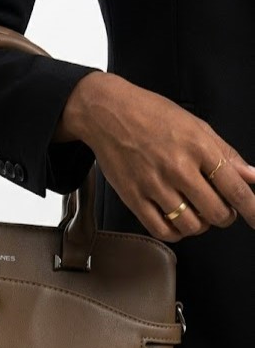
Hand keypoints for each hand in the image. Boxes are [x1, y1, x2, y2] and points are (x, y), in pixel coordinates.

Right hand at [54, 71, 254, 241]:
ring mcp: (154, 185)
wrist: (108, 114)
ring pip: (190, 225)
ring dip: (200, 225)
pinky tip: (177, 222)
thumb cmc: (151, 115)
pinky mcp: (134, 198)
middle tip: (221, 210)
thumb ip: (226, 153)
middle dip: (225, 216)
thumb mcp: (196, 126)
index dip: (251, 208)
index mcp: (198, 147)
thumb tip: (252, 175)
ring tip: (197, 214)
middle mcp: (178, 167)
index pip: (234, 187)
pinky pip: (161, 230)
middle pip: (215, 211)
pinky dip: (176, 233)